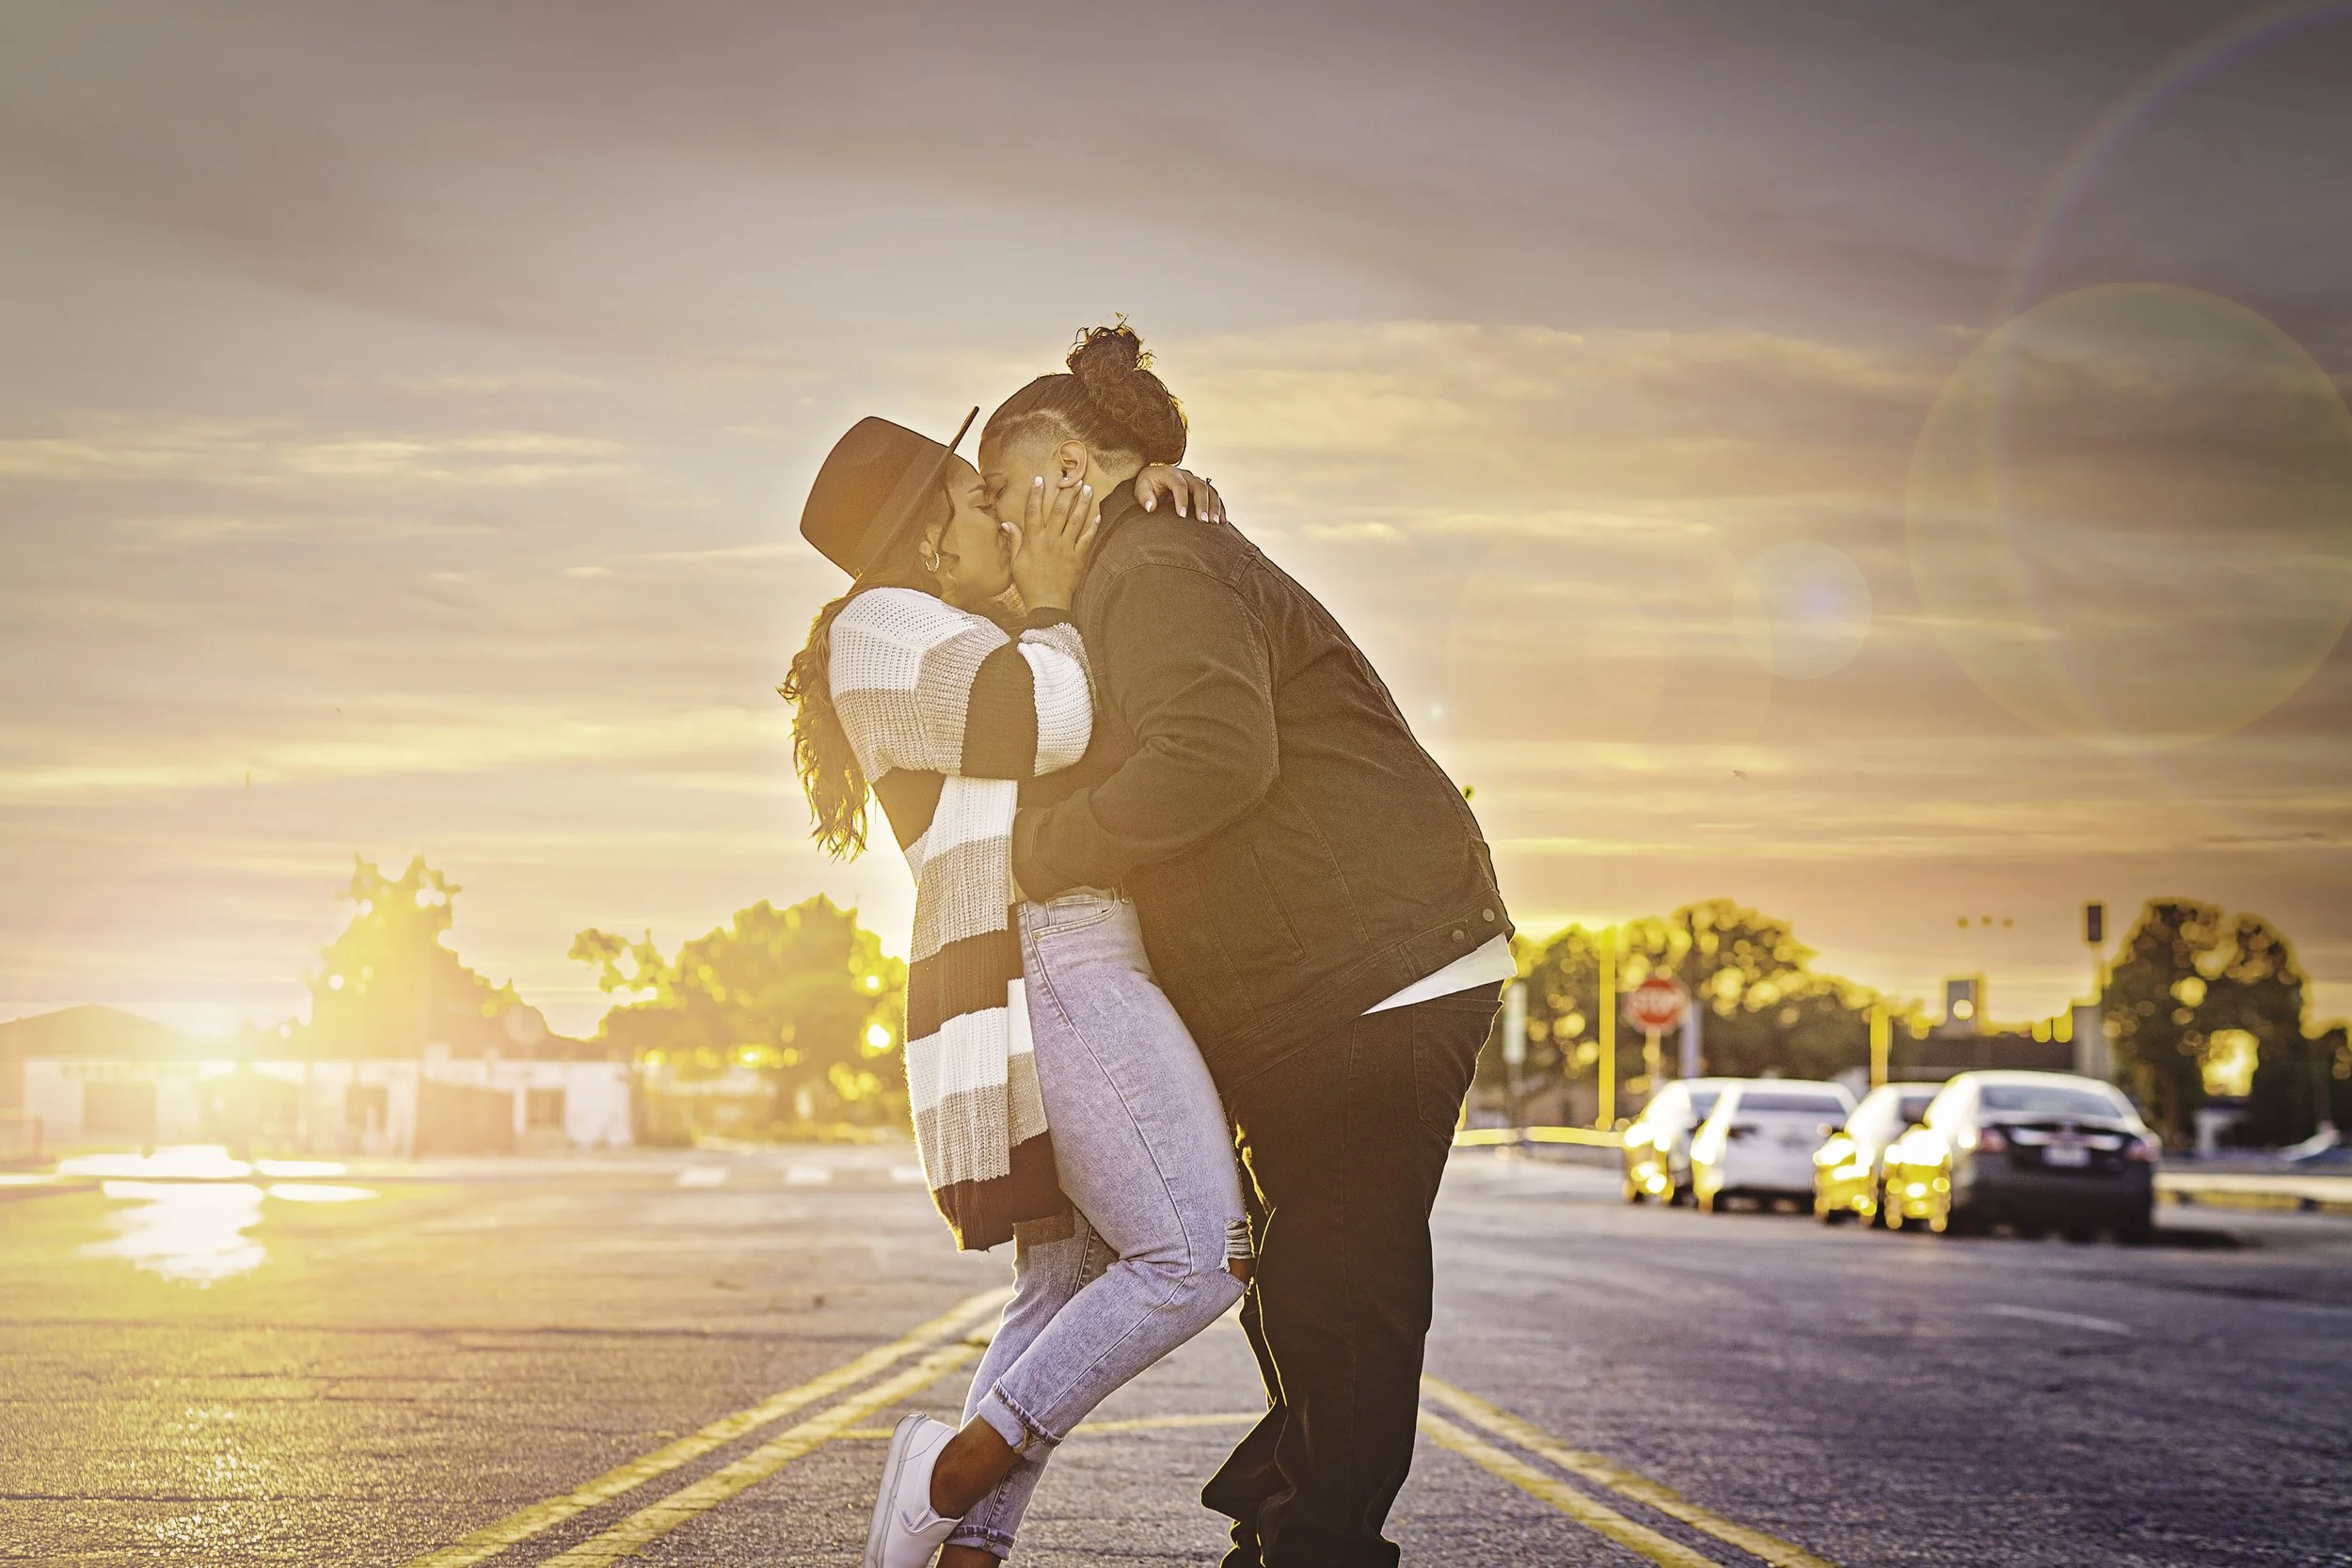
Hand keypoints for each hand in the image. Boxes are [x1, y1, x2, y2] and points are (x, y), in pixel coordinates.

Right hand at [1007, 473, 1098, 612]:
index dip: (1036, 494)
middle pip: (1059, 511)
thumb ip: (1014, 541)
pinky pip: (1087, 539)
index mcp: (1034, 540)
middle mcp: (1051, 540)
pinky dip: (1092, 527)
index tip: (1040, 479)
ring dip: (1082, 503)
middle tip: (1073, 478)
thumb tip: (1006, 523)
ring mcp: (1066, 548)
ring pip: (1075, 520)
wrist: (1047, 603)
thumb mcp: (1016, 563)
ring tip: (1087, 488)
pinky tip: (1098, 515)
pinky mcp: (1078, 557)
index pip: (1033, 511)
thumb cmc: (1028, 584)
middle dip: (1066, 493)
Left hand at [1134, 466, 1226, 523]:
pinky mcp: (1203, 489)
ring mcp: (1197, 481)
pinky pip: (1215, 497)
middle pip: (1199, 487)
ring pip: (1211, 491)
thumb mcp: (1141, 488)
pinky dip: (1220, 509)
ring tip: (1216, 523)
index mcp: (1171, 474)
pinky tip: (1223, 522)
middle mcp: (1187, 476)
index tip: (1181, 516)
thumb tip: (1151, 507)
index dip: (1181, 500)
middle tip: (1203, 521)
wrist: (1155, 476)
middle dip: (1203, 505)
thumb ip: (1144, 497)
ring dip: (1215, 507)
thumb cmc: (1148, 484)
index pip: (1179, 486)